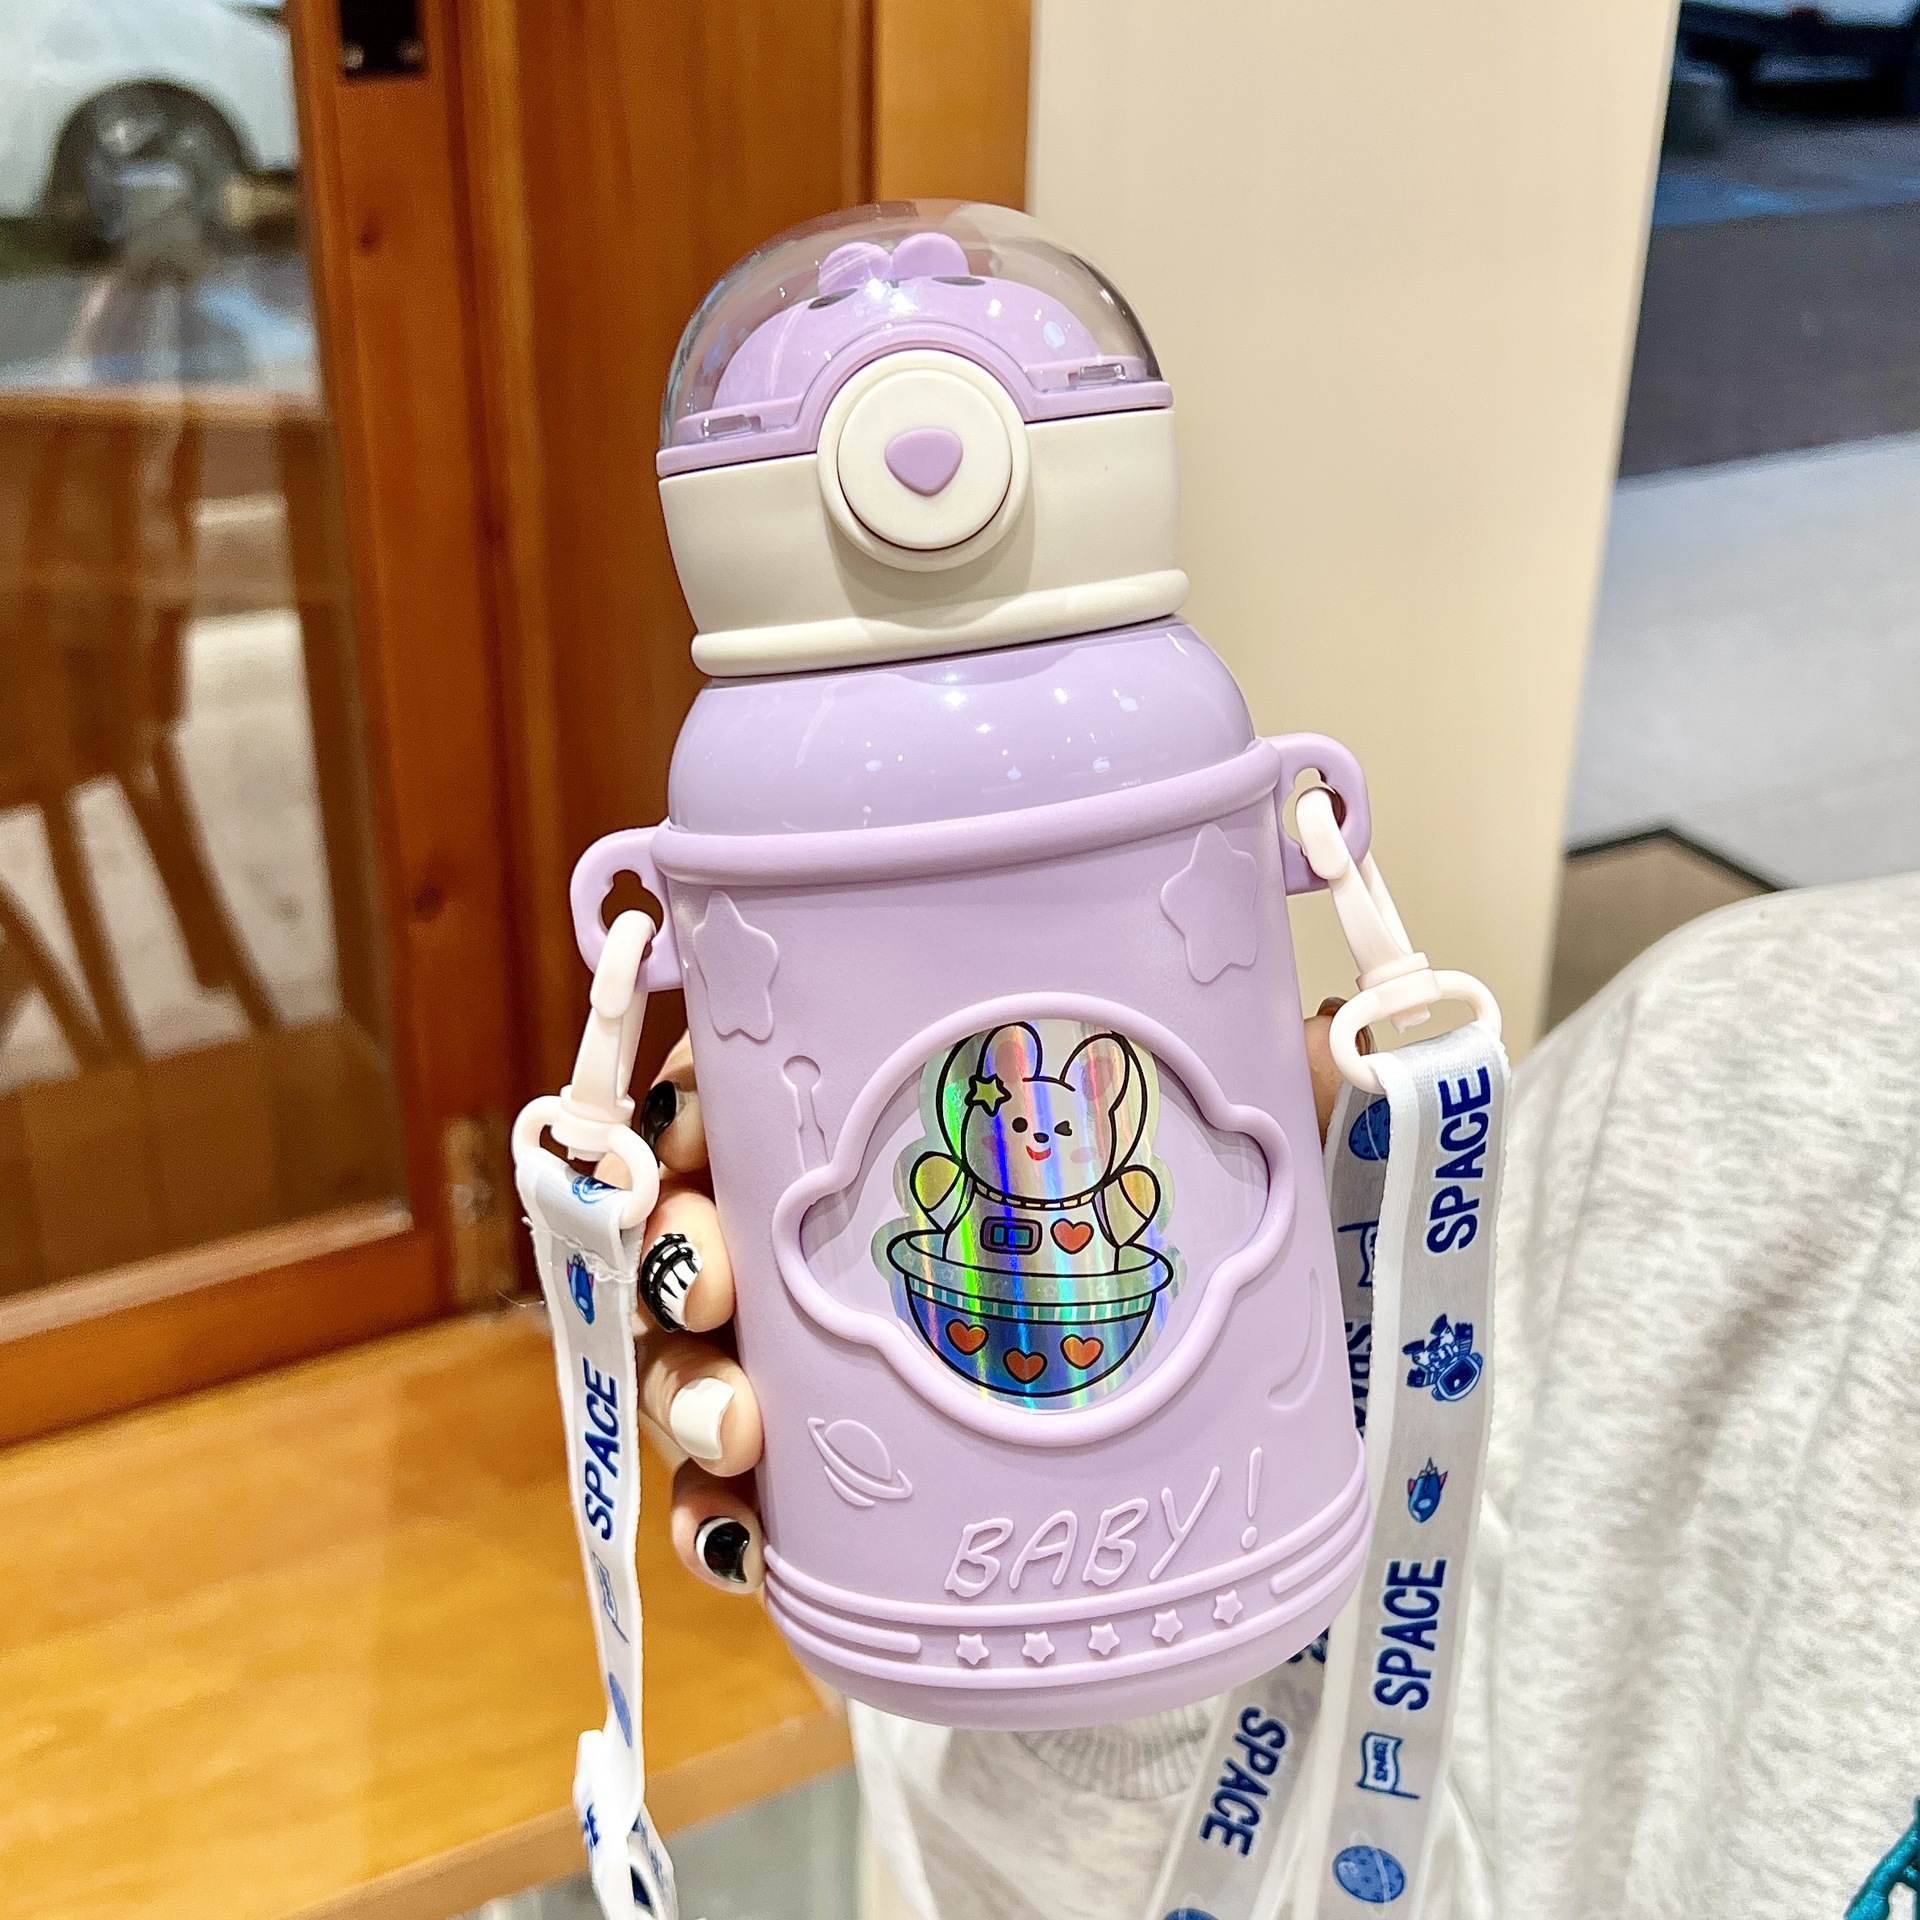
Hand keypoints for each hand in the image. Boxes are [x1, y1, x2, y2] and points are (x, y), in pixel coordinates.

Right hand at [606, 1006, 1363, 1593]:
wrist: (1255, 1407)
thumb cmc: (1227, 1241)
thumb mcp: (1260, 1146)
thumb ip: (1296, 1077)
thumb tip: (1331, 1032)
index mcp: (907, 1114)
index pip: (755, 1078)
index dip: (693, 1096)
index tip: (698, 1129)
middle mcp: (850, 1226)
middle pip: (701, 1216)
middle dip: (677, 1247)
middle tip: (720, 1282)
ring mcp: (841, 1352)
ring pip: (703, 1355)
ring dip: (687, 1390)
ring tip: (740, 1439)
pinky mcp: (854, 1474)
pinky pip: (750, 1494)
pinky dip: (719, 1517)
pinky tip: (743, 1541)